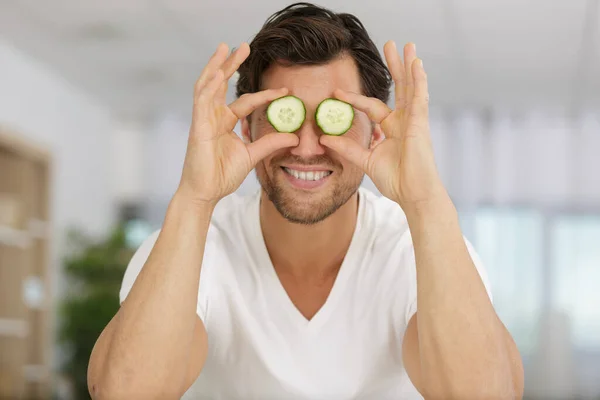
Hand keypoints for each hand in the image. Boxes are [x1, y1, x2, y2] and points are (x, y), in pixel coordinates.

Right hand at [178, 43, 298, 205]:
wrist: (206, 193)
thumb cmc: (222, 175)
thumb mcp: (253, 155)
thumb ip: (270, 143)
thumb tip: (294, 136)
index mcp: (225, 122)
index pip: (247, 102)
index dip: (265, 95)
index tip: (285, 90)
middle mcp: (213, 117)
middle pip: (221, 84)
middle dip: (231, 64)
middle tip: (244, 46)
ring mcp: (203, 120)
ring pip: (208, 86)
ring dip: (217, 66)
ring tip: (226, 47)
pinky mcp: (198, 127)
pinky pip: (202, 103)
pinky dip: (209, 87)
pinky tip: (217, 74)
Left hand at [319, 42, 447, 213]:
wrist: (413, 194)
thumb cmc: (396, 181)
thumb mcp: (365, 160)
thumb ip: (347, 148)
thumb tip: (324, 138)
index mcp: (391, 129)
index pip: (370, 107)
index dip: (353, 99)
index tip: (335, 93)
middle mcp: (404, 121)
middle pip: (398, 88)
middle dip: (394, 67)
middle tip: (389, 44)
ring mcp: (414, 121)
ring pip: (410, 87)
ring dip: (407, 65)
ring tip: (406, 44)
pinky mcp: (420, 124)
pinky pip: (420, 98)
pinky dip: (418, 80)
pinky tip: (416, 63)